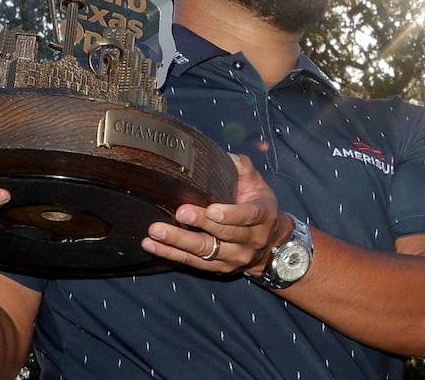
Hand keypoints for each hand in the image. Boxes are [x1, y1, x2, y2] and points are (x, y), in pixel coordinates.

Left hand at [141, 153, 287, 273]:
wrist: (271, 244)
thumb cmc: (259, 206)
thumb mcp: (257, 184)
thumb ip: (242, 168)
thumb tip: (226, 157)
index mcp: (263, 216)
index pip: (248, 215)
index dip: (230, 214)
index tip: (212, 209)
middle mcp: (251, 239)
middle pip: (224, 234)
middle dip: (200, 224)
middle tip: (180, 213)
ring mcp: (235, 257)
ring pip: (206, 251)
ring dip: (179, 242)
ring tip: (156, 232)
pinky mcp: (219, 268)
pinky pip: (193, 262)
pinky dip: (171, 254)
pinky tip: (152, 245)